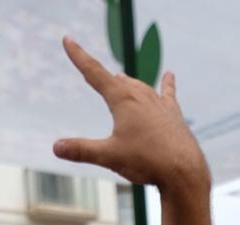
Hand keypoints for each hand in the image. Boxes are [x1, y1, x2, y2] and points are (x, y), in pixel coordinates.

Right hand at [52, 36, 208, 194]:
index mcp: (122, 99)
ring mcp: (158, 102)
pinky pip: (167, 92)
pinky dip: (166, 83)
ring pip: (139, 85)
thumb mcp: (109, 156)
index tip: (67, 40)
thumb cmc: (146, 161)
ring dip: (127, 82)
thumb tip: (55, 147)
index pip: (94, 73)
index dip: (78, 56)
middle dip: (103, 77)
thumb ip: (82, 150)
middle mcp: (141, 94)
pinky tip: (169, 75)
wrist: (183, 169)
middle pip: (117, 80)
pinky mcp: (173, 112)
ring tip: (120, 77)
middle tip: (90, 71)